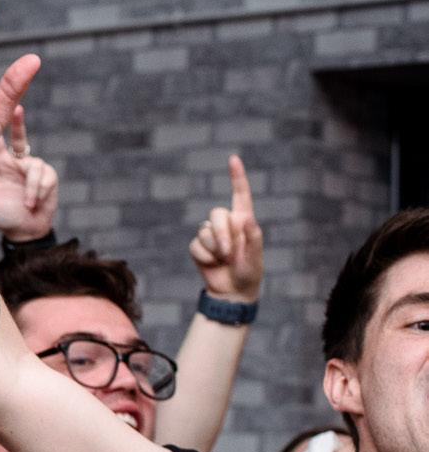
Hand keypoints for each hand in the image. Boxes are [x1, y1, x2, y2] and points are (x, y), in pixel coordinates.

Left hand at [0, 105, 57, 240]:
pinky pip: (44, 178)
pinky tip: (33, 203)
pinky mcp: (49, 177)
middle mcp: (19, 162)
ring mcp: (35, 169)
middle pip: (20, 138)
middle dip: (19, 123)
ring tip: (26, 203)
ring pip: (33, 166)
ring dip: (30, 187)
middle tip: (17, 108)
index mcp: (4, 164)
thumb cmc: (3, 215)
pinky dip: (37, 192)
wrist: (24, 231)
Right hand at [191, 155, 263, 302]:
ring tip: (223, 260)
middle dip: (221, 233)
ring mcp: (211, 235)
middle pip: (216, 214)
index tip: (233, 159)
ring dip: (214, 247)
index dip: (236, 177)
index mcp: (244, 221)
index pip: (240, 195)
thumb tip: (244, 219)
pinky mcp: (199, 247)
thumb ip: (252, 237)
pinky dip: (204, 256)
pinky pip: (196, 245)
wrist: (232, 292)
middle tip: (229, 252)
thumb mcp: (256, 256)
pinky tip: (212, 263)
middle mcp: (226, 224)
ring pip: (204, 230)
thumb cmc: (249, 272)